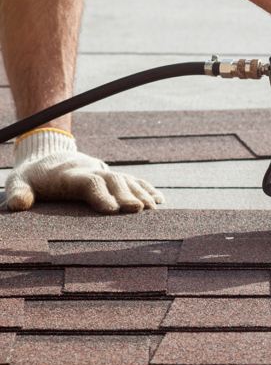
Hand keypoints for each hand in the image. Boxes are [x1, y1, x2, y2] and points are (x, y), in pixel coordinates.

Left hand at [4, 129, 163, 212]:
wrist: (48, 154)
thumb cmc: (31, 176)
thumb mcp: (17, 182)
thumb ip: (18, 193)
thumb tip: (17, 206)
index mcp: (69, 175)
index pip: (88, 182)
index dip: (100, 194)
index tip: (111, 210)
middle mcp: (91, 171)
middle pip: (113, 179)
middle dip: (126, 194)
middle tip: (137, 210)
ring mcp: (103, 172)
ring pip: (126, 179)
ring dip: (140, 193)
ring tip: (152, 208)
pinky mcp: (111, 176)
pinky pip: (133, 181)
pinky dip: (147, 189)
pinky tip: (159, 200)